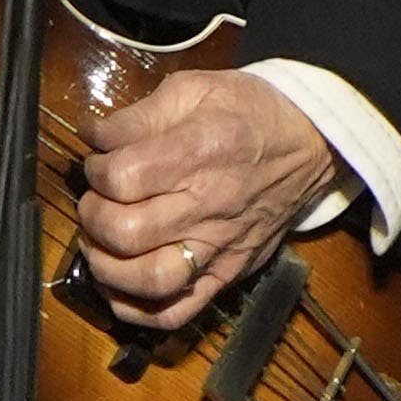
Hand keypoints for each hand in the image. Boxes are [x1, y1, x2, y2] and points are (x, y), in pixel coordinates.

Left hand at [72, 69, 343, 334]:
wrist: (309, 144)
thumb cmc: (246, 111)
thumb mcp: (193, 88)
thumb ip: (138, 116)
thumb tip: (91, 136)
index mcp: (198, 153)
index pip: (122, 178)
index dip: (95, 170)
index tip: (97, 159)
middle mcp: (208, 207)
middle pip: (126, 233)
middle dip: (92, 216)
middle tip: (95, 200)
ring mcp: (220, 248)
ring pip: (149, 281)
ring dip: (106, 266)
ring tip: (98, 243)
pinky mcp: (229, 274)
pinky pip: (178, 312)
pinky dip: (138, 310)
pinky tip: (117, 286)